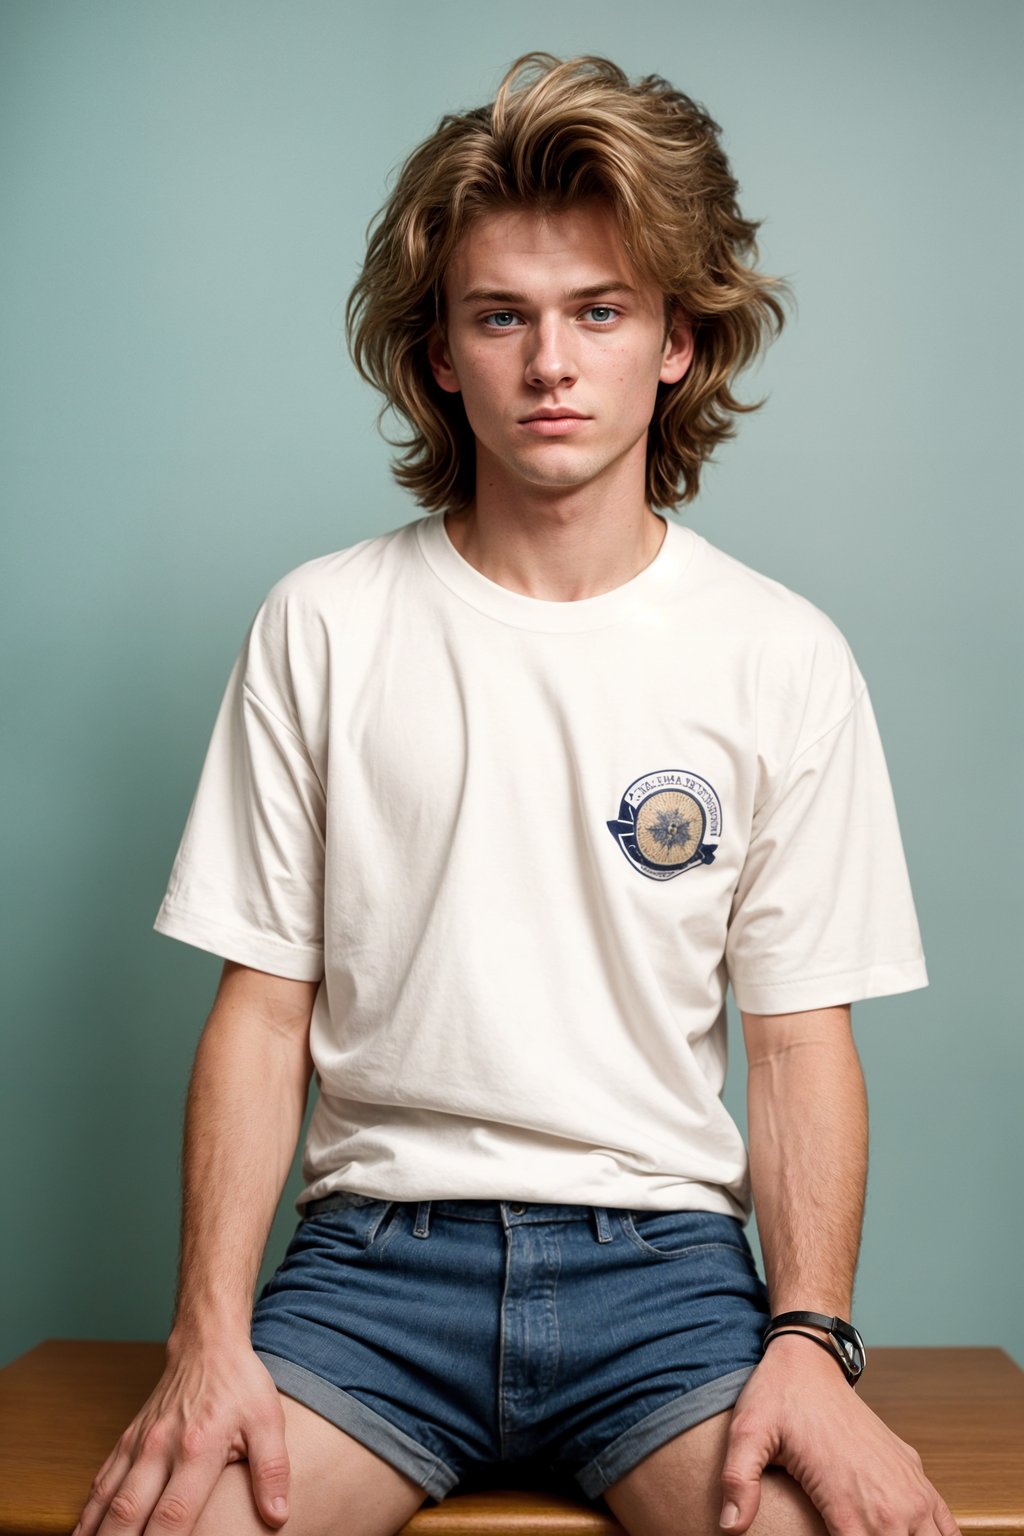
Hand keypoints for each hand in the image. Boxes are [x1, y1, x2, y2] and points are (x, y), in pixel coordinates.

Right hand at [75, 1335, 289, 1535]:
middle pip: (129, 1514)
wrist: (206, 1343)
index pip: (173, 1514)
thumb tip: (279, 1515)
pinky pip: (100, 1482)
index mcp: (198, 1449)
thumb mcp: (268, 1420)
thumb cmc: (240, 1383)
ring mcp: (139, 1444)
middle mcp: (160, 1449)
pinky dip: (89, 1512)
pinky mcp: (127, 1440)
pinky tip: (84, 1533)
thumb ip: (272, 1469)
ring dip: (98, 1534)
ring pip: (107, 1501)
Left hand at [719, 1335, 960, 1535]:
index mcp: (848, 1504)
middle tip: (848, 1532)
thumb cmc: (777, 1396)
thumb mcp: (747, 1433)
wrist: (809, 1359)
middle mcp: (888, 1502)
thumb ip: (737, 1482)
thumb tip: (730, 1526)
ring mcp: (908, 1487)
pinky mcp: (913, 1473)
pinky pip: (946, 1524)